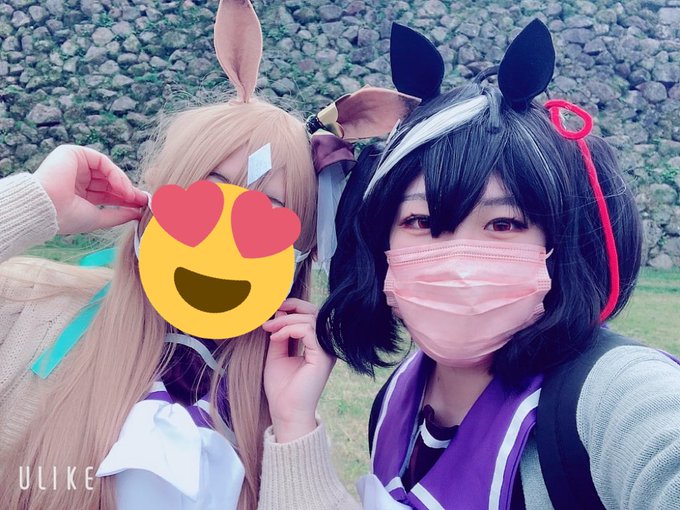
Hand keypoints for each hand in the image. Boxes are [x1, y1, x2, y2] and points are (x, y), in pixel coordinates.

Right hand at [34, 144, 147, 233]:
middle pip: (109, 181)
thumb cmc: (66, 217)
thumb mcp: (97, 218)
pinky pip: (102, 161)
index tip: (140, 206)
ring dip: (123, 184)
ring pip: (108, 171)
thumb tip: (137, 214)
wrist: (46, 208)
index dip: (124, 199)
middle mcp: (77, 178)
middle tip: (143, 200)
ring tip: (134, 197)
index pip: (107, 194)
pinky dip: (116, 174)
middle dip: (127, 191)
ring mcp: (75, 165)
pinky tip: (123, 188)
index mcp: (78, 194)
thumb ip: (118, 215)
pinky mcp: (74, 153)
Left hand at [262, 298, 335, 442]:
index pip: (310, 315)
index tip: (272, 312)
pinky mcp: (322, 356)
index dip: (292, 307)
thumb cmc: (281, 388)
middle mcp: (325, 346)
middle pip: (313, 312)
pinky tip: (276, 338)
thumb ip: (280, 334)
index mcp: (317, 345)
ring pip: (310, 319)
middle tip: (268, 320)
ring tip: (269, 330)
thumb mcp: (277, 354)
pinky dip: (289, 329)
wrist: (285, 411)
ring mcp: (326, 351)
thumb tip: (279, 312)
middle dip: (290, 309)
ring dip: (285, 321)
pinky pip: (308, 331)